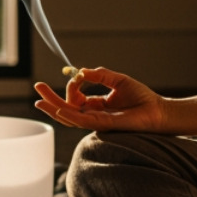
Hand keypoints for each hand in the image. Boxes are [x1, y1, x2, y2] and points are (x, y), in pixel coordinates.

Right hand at [33, 66, 167, 131]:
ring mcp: (97, 121)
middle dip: (50, 99)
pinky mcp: (104, 124)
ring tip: (39, 101)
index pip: (75, 98)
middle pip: (66, 109)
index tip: (78, 74)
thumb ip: (100, 75)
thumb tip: (81, 71)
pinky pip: (82, 121)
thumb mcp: (118, 80)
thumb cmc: (142, 98)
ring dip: (53, 109)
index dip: (72, 85)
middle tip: (37, 87)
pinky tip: (59, 109)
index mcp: (96, 106)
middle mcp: (94, 115)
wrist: (158, 111)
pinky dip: (69, 115)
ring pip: (69, 117)